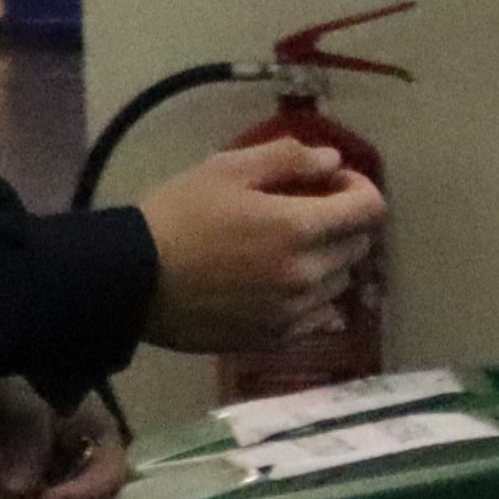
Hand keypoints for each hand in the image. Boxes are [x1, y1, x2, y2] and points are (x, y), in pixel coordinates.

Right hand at [131, 143, 380, 354]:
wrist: (128, 280)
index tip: (332, 182)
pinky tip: (287, 286)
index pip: (370, 209)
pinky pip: (321, 320)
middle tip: (304, 211)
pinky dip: (316, 300)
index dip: (358, 189)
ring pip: (340, 281)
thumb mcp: (225, 170)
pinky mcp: (275, 338)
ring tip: (288, 249)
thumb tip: (332, 161)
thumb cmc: (174, 217)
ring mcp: (294, 312)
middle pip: (358, 244)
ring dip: (328, 261)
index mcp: (299, 228)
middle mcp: (307, 274)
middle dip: (342, 222)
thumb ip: (287, 159)